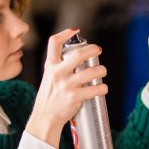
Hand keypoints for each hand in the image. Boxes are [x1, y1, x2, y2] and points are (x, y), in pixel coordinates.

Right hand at [26, 29, 107, 147]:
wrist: (44, 117)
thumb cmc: (49, 98)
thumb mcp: (48, 78)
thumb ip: (59, 68)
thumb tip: (77, 59)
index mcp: (50, 66)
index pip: (54, 43)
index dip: (65, 33)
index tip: (74, 31)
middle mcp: (58, 73)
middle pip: (78, 54)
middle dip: (92, 50)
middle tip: (98, 50)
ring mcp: (66, 85)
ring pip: (91, 72)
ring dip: (101, 70)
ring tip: (103, 71)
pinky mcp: (74, 97)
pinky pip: (94, 89)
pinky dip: (102, 88)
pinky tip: (103, 88)